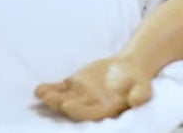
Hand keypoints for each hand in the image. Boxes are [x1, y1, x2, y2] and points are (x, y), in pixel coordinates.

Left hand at [35, 56, 152, 121]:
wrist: (128, 70)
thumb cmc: (137, 81)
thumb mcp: (143, 87)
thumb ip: (140, 94)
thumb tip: (135, 101)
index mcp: (105, 110)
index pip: (89, 113)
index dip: (78, 110)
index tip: (68, 104)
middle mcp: (90, 106)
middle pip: (72, 107)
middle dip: (60, 104)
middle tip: (50, 98)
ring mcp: (79, 96)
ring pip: (62, 99)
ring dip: (51, 97)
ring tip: (41, 92)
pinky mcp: (73, 86)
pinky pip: (59, 88)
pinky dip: (49, 88)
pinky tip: (39, 88)